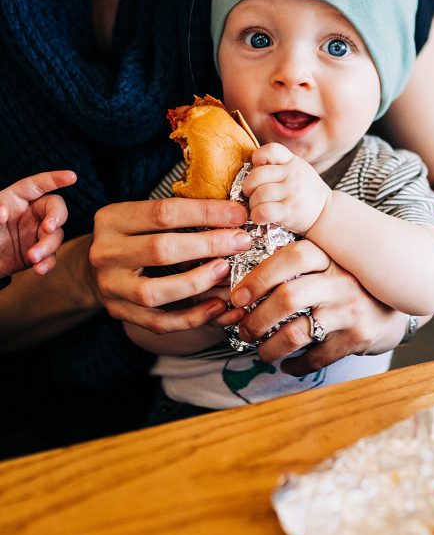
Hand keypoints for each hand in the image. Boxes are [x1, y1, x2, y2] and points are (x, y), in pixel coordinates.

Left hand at [0, 170, 76, 276]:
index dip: (55, 179)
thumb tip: (3, 212)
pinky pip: (51, 256)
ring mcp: (36, 234)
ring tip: (33, 257)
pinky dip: (47, 263)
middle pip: (55, 209)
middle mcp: (30, 214)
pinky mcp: (38, 253)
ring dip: (47, 246)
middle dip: (56, 217)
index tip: (72, 177)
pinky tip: (39, 269)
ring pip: (55, 235)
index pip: (37, 185)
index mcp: (15, 199)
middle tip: (48, 228)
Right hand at [89, 197, 250, 333]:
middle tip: (241, 242)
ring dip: (197, 282)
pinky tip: (218, 307)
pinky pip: (159, 322)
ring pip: (155, 292)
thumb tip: (233, 213)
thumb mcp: (140, 217)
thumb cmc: (131, 237)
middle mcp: (105, 253)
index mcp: (112, 219)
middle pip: (161, 249)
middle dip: (208, 245)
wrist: (90, 270)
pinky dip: (192, 317)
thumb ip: (177, 215)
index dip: (206, 213)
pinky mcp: (120, 313)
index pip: (164, 212)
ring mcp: (110, 287)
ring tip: (227, 271)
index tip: (239, 215)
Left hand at [220, 239, 406, 375]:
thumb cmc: (350, 283)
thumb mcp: (331, 263)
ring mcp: (351, 310)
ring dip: (269, 348)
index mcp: (330, 256)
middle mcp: (342, 280)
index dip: (259, 276)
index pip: (291, 257)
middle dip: (256, 319)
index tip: (238, 297)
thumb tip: (244, 285)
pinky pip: (316, 357)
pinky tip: (287, 365)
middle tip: (244, 330)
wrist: (399, 306)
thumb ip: (299, 266)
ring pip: (296, 333)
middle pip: (288, 297)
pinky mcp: (358, 338)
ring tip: (262, 351)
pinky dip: (295, 366)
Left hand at [241, 143, 330, 233]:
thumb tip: (252, 167)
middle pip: (258, 175)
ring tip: (257, 207)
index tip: (257, 168)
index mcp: (293, 162)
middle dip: (248, 186)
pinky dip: (256, 215)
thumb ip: (279, 165)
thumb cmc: (306, 192)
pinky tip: (260, 217)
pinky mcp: (289, 212)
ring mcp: (291, 193)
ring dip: (252, 204)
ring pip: (259, 194)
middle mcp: (293, 175)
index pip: (270, 150)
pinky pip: (263, 211)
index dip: (258, 157)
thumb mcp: (299, 171)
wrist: (326, 213)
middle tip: (250, 194)